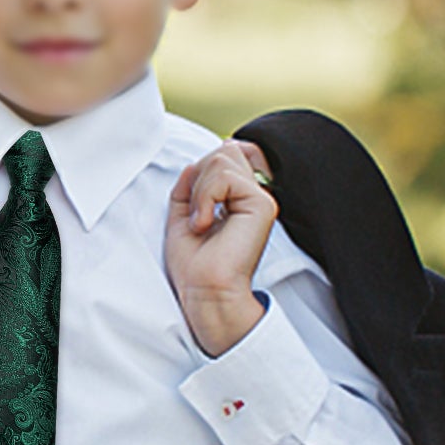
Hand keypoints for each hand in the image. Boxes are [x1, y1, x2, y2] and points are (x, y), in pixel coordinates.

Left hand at [164, 140, 276, 357]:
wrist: (205, 294)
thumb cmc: (194, 266)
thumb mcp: (183, 215)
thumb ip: (189, 186)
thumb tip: (193, 164)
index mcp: (240, 198)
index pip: (225, 154)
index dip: (202, 170)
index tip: (192, 206)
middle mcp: (254, 196)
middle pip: (225, 151)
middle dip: (199, 175)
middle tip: (194, 213)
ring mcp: (261, 199)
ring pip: (223, 158)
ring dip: (200, 188)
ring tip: (199, 221)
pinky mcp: (262, 205)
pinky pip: (225, 177)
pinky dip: (205, 196)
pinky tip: (204, 223)